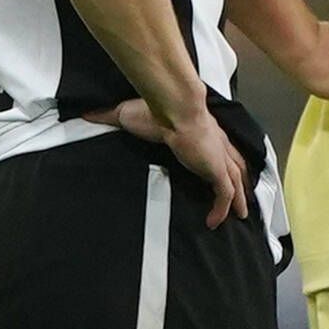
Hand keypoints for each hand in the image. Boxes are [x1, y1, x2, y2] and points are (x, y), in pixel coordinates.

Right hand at [100, 98, 248, 227]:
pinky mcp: (216, 168)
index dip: (222, 160)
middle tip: (242, 197)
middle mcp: (217, 144)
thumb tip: (87, 115)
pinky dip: (222, 209)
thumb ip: (109, 116)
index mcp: (202, 131)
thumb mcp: (128, 114)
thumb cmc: (154, 109)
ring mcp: (219, 157)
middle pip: (236, 166)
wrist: (173, 106)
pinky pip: (224, 194)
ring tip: (239, 215)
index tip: (220, 170)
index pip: (218, 148)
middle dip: (241, 181)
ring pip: (236, 182)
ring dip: (238, 200)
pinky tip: (214, 222)